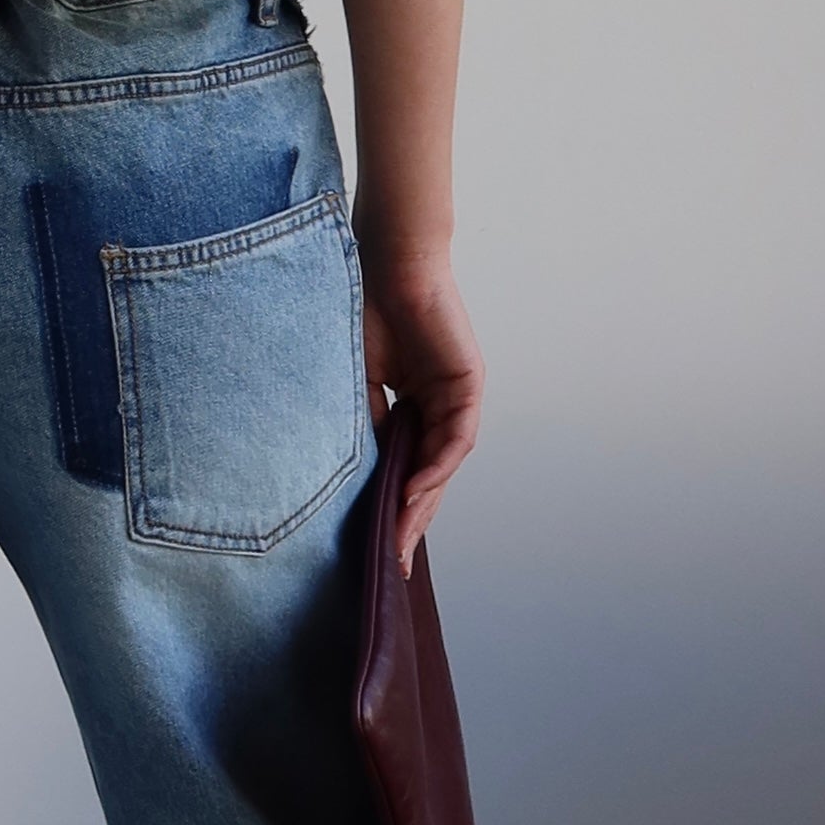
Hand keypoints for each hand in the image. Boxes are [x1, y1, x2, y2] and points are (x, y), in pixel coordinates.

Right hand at [361, 252, 483, 575]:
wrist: (385, 263)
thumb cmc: (363, 309)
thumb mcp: (355, 381)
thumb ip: (364, 425)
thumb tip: (358, 475)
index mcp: (412, 403)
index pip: (405, 465)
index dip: (392, 505)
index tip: (373, 543)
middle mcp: (438, 404)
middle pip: (428, 474)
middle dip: (410, 519)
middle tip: (393, 561)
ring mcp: (456, 396)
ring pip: (443, 464)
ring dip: (423, 503)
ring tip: (400, 538)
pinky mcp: (469, 385)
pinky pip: (455, 438)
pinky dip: (435, 468)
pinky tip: (413, 493)